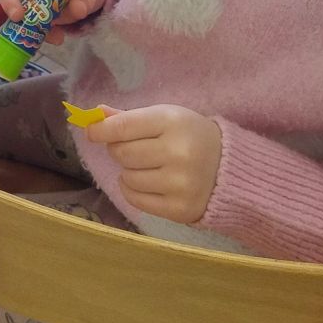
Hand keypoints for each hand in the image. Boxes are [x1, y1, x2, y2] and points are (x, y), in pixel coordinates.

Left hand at [83, 104, 221, 223]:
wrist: (230, 169)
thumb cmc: (191, 136)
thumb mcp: (166, 117)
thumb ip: (130, 117)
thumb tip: (96, 115)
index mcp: (173, 122)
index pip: (124, 126)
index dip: (101, 130)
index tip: (91, 131)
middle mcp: (177, 153)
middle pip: (122, 154)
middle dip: (118, 150)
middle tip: (130, 148)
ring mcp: (179, 183)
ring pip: (127, 177)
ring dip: (128, 171)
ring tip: (146, 165)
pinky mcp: (179, 208)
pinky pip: (135, 199)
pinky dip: (132, 190)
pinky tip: (145, 182)